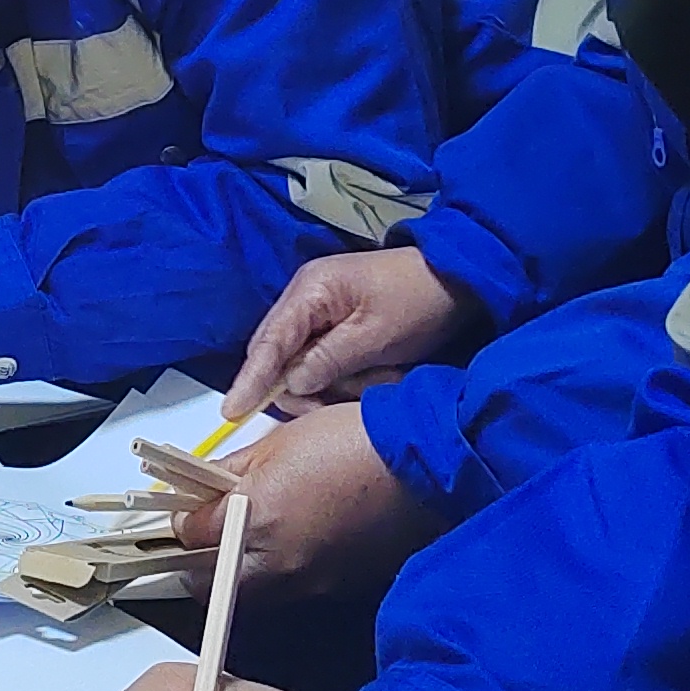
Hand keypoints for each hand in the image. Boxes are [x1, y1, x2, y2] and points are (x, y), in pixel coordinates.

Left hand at [174, 403, 435, 595]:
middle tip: (201, 535)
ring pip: (248, 595)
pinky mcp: (336, 589)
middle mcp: (278, 563)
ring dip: (234, 574)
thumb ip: (228, 471)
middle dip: (196, 562)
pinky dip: (278, 575)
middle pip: (209, 583)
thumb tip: (199, 489)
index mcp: (256, 518)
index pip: (190, 537)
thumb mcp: (276, 442)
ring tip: (244, 540)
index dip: (178, 523)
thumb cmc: (348, 440)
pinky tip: (290, 544)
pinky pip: (290, 593)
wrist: (419, 463)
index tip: (180, 511)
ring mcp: (309, 584)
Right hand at [226, 248, 478, 420]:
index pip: (269, 343)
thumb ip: (328, 360)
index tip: (231, 411)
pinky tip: (376, 375)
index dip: (250, 379)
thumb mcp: (375, 335)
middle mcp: (305, 298)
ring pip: (303, 364)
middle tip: (342, 402)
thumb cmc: (417, 301)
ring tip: (379, 380)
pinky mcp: (337, 325)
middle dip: (304, 389)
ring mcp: (320, 311)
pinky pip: (324, 360)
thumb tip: (290, 386)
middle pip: (279, 356)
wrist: (458, 279)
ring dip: (334, 383)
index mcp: (310, 292)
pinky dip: (345, 376)